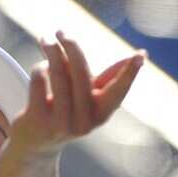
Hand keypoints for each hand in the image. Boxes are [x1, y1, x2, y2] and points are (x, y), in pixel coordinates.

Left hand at [12, 30, 144, 152]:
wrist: (36, 144)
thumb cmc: (68, 112)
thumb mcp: (90, 98)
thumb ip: (110, 77)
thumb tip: (142, 55)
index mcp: (101, 114)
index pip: (118, 91)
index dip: (129, 73)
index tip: (140, 55)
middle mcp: (84, 122)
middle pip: (81, 74)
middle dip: (72, 48)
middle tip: (61, 32)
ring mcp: (61, 124)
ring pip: (58, 74)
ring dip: (52, 53)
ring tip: (45, 40)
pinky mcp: (38, 121)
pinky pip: (39, 81)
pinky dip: (39, 69)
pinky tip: (39, 69)